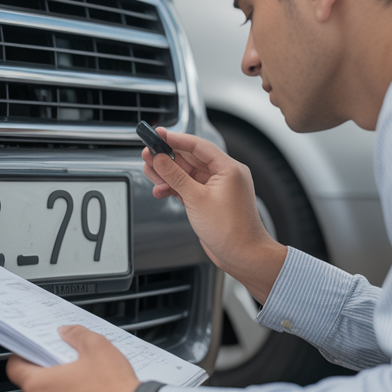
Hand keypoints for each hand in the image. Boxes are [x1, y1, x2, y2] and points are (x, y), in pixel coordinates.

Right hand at [141, 129, 286, 301]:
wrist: (243, 256)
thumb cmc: (230, 230)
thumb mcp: (196, 199)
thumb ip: (175, 176)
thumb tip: (160, 159)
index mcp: (228, 169)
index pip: (198, 146)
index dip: (176, 139)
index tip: (158, 135)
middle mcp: (224, 176)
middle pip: (191, 159)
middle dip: (168, 157)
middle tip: (148, 154)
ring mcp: (217, 189)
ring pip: (188, 174)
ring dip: (168, 174)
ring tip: (150, 171)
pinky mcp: (210, 202)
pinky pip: (189, 188)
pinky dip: (175, 188)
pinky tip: (161, 190)